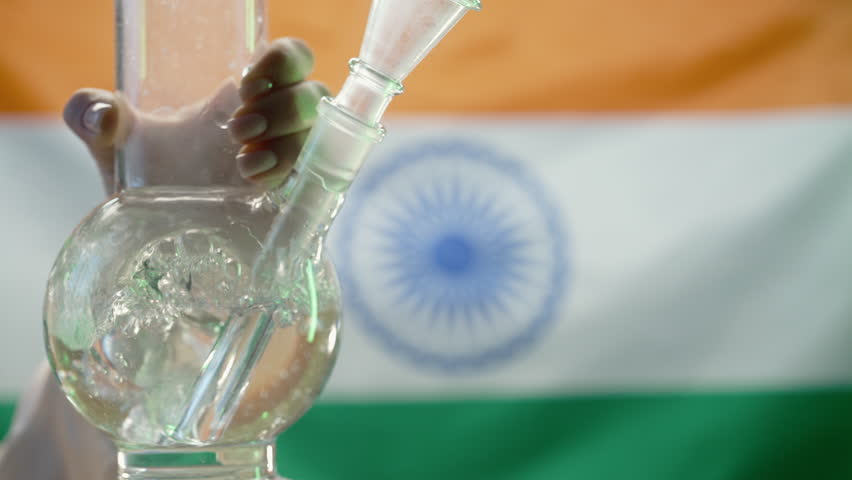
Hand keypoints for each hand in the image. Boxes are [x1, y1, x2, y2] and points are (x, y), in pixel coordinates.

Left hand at [62, 38, 328, 194]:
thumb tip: (98, 113)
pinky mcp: (295, 204)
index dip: (283, 62)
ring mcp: (290, 167)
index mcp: (242, 100)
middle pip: (314, 95)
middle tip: (239, 130)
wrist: (161, 242)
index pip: (290, 61)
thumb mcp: (114, 145)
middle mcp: (275, 129)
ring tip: (244, 166)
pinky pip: (322, 181)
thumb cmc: (148, 185)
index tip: (247, 86)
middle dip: (283, 107)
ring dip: (287, 144)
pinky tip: (258, 186)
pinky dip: (296, 177)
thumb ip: (91, 115)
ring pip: (321, 136)